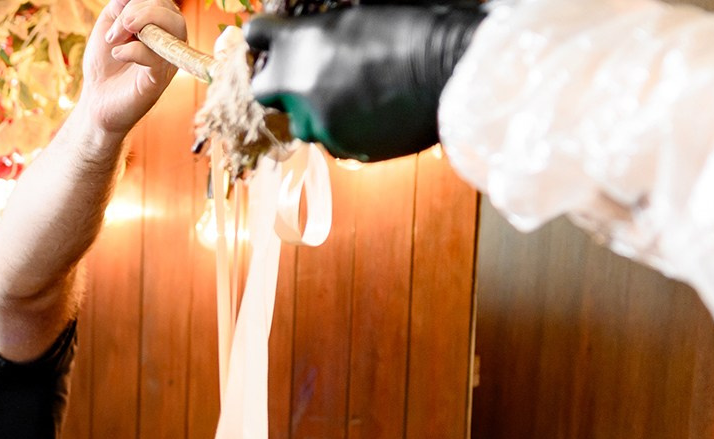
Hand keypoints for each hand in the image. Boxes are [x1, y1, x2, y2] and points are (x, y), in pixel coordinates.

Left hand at [77, 0, 184, 140]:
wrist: (95, 101)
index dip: (137, 2)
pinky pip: (157, 55)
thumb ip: (120, 7)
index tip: (114, 18)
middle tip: (113, 33)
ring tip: (115, 39)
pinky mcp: (159, 79)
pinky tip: (118, 54)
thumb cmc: (104, 64)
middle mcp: (170, 40)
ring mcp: (168, 59)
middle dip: (137, 11)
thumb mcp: (108, 25)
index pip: (161, 1)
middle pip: (171, 10)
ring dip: (142, 23)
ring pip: (175, 26)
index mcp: (160, 25)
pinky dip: (133, 50)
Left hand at [245, 5, 485, 162]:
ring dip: (316, 108)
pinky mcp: (347, 150)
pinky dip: (347, 127)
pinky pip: (335, 139)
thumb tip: (315, 34)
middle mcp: (299, 89)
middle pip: (265, 89)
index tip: (275, 38)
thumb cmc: (418, 25)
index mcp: (299, 43)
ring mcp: (321, 125)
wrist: (456, 69)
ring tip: (354, 93)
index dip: (267, 36)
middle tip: (307, 73)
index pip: (257, 35)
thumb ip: (322, 30)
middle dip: (281, 81)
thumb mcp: (361, 12)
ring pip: (302, 121)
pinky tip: (377, 110)